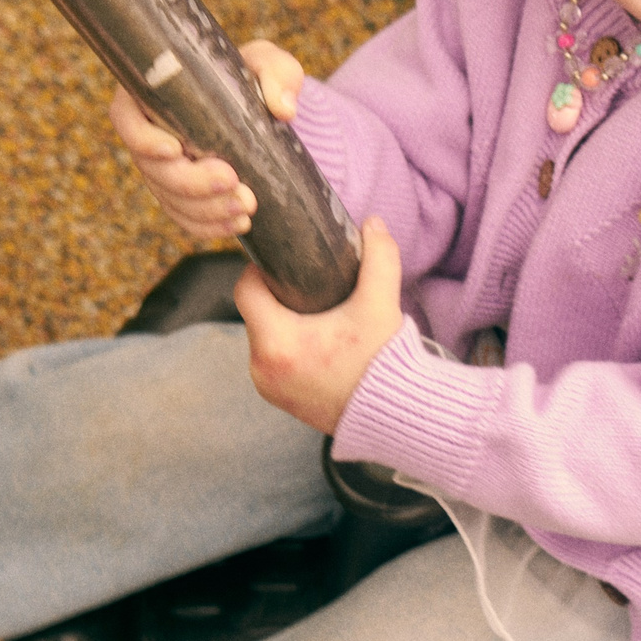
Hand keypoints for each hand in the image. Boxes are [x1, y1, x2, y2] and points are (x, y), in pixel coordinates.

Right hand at [109, 40, 305, 241]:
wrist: (261, 111)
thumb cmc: (253, 78)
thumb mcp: (268, 65)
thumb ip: (277, 74)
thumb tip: (283, 109)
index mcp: (154, 94)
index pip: (125, 117)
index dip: (142, 138)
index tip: (175, 149)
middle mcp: (151, 133)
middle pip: (152, 168)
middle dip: (191, 183)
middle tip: (232, 182)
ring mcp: (162, 168)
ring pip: (169, 198)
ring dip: (205, 210)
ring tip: (245, 207)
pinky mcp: (181, 194)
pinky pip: (185, 217)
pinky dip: (209, 226)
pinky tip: (238, 224)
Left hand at [232, 218, 402, 434]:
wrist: (395, 417)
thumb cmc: (382, 364)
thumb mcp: (380, 304)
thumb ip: (379, 258)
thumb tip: (373, 223)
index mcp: (276, 342)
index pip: (245, 289)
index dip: (260, 269)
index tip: (284, 262)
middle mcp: (261, 368)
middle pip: (254, 313)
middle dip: (276, 295)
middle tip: (306, 283)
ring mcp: (268, 387)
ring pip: (262, 336)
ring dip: (281, 321)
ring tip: (313, 311)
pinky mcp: (279, 399)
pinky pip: (271, 360)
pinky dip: (287, 346)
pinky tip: (314, 339)